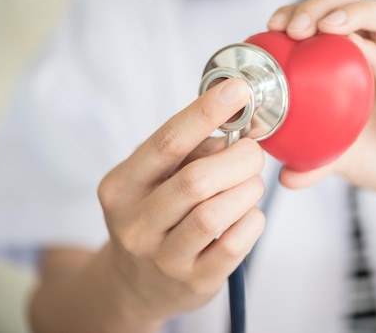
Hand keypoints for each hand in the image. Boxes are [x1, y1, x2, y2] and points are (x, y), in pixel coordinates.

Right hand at [97, 78, 264, 320]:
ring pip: (215, 213)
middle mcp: (135, 224)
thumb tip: (238, 128)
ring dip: (246, 189)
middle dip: (239, 158)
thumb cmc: (154, 216)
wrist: (137, 286)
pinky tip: (248, 213)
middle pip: (196, 180)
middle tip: (254, 151)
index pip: (166, 143)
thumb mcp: (154, 180)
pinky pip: (234, 244)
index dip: (206, 113)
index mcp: (121, 186)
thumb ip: (190, 151)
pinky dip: (252, 220)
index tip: (238, 89)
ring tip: (250, 184)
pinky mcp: (194, 282)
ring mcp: (163, 258)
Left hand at [267, 0, 375, 201]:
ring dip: (351, 11)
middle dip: (319, 2)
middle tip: (292, 27)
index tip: (272, 25)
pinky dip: (374, 53)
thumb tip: (284, 178)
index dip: (298, 9)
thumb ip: (312, 163)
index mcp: (355, 60)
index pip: (327, 14)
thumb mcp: (338, 159)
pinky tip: (354, 50)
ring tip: (323, 26)